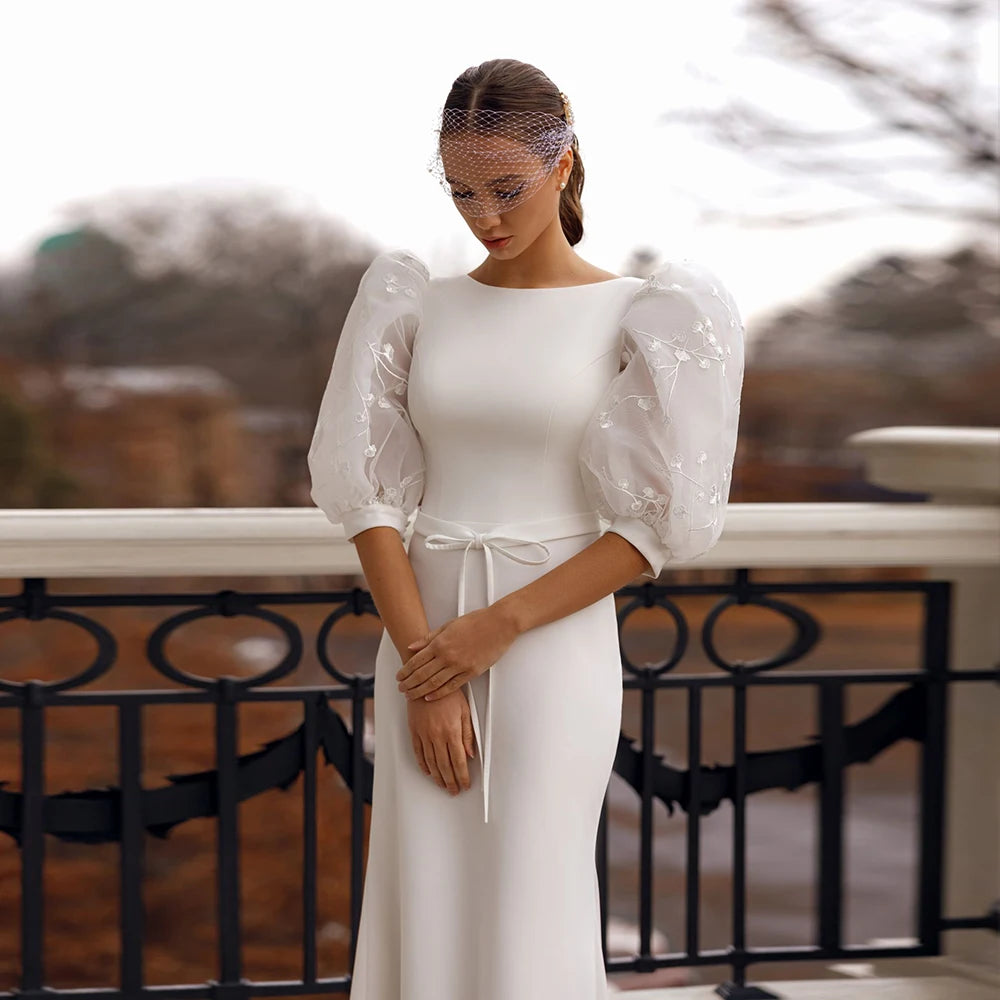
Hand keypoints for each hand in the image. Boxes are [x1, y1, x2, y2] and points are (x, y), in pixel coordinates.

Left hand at [396, 606, 518, 701]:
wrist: (499, 624)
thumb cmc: (476, 621)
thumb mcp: (449, 625)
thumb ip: (429, 637)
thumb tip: (412, 646)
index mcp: (440, 643)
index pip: (416, 661)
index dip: (405, 670)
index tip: (398, 677)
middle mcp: (447, 656)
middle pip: (422, 674)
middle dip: (409, 683)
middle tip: (401, 689)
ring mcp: (459, 666)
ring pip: (434, 683)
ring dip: (419, 691)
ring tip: (410, 695)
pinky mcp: (471, 672)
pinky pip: (452, 687)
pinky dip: (439, 694)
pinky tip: (430, 698)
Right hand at [406, 689, 475, 795]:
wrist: (426, 682)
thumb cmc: (448, 694)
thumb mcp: (465, 711)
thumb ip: (468, 734)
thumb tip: (471, 754)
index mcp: (452, 731)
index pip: (459, 761)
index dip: (462, 776)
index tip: (465, 784)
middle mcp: (437, 736)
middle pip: (445, 766)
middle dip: (450, 781)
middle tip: (454, 790)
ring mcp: (424, 735)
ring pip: (431, 762)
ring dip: (438, 777)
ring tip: (442, 785)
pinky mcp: (414, 732)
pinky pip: (418, 753)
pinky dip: (423, 765)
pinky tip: (428, 772)